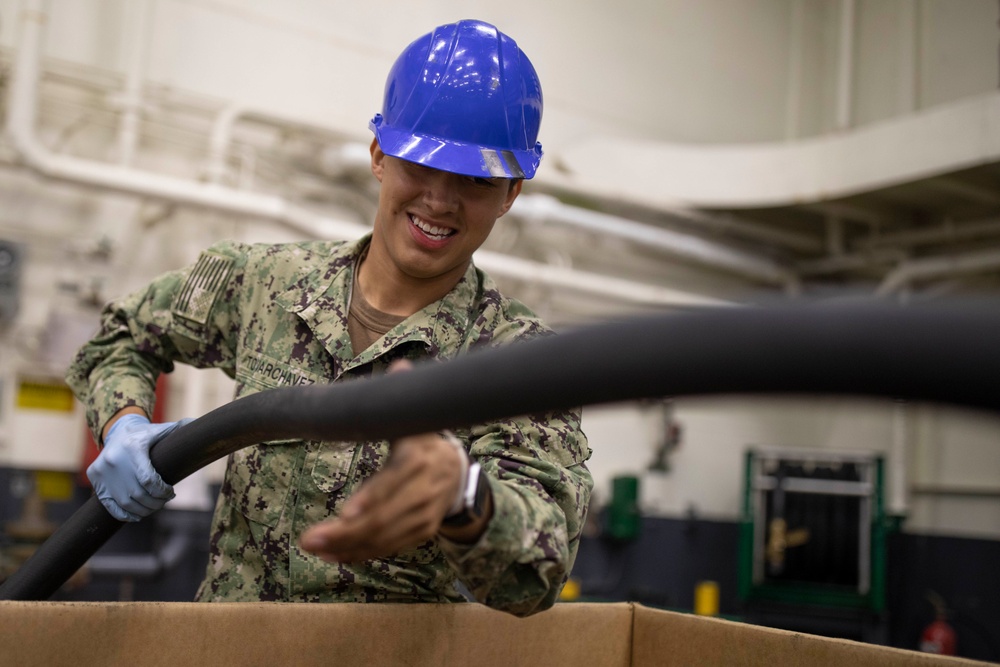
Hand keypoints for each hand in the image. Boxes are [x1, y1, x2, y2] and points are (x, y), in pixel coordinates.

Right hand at [87, 413, 190, 521]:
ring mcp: (102, 471)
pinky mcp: (95, 479)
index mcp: (133, 447)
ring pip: (125, 502)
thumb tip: (206, 427)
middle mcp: (114, 459)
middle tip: (164, 501)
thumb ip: (183, 429)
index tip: (171, 493)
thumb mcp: (163, 429)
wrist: (118, 431)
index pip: (149, 480)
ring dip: (143, 510)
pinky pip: (109, 504)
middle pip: (138, 493)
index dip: (162, 492)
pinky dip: (124, 514)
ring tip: (153, 507)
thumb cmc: (147, 435)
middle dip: (155, 502)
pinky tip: (137, 515)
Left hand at [300, 430, 466, 562]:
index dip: (370, 498)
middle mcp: (423, 490)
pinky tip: (334, 554)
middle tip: (309, 539)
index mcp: (416, 458)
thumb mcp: (404, 428)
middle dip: (344, 533)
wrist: (457, 470)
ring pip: (382, 538)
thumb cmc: (419, 445)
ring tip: (314, 547)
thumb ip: (379, 426)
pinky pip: (388, 548)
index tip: (344, 514)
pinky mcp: (422, 532)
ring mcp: (424, 515)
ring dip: (345, 547)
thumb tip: (343, 417)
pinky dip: (359, 554)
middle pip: (383, 518)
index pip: (393, 480)